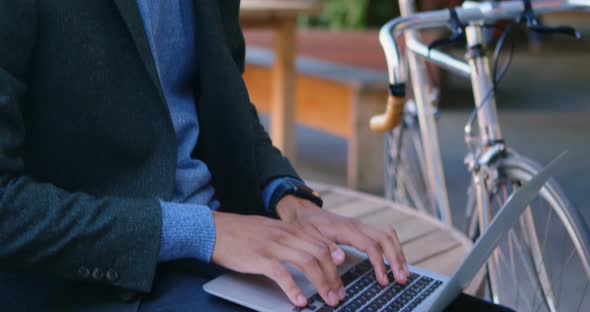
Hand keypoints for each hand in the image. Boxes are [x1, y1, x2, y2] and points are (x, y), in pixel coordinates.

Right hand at [210, 211, 345, 306]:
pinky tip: (300, 301)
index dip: (336, 261)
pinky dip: (294, 289)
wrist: (214, 229)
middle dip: (333, 276)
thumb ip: (289, 240)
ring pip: (307, 263)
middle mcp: (285, 235)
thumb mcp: (270, 230)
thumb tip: (307, 255)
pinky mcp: (259, 258)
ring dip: (321, 284)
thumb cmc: (241, 233)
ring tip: (327, 299)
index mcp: (290, 229)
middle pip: (320, 254)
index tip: (342, 277)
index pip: (322, 243)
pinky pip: (282, 274)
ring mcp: (273, 246)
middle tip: (339, 294)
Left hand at [277, 195, 410, 286]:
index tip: (383, 280)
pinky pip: (385, 235)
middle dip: (396, 259)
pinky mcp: (363, 230)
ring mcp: (362, 226)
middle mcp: (358, 225)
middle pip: (386, 238)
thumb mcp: (309, 236)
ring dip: (398, 253)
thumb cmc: (306, 225)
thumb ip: (325, 247)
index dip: (379, 263)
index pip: (370, 244)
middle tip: (401, 279)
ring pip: (389, 235)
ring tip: (404, 273)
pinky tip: (396, 262)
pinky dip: (394, 248)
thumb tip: (342, 259)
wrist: (304, 211)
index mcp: (346, 228)